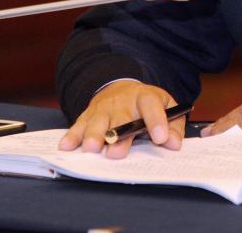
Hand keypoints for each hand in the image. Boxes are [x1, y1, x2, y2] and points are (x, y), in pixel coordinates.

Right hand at [58, 81, 184, 158]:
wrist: (120, 88)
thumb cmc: (145, 104)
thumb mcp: (165, 107)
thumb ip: (173, 126)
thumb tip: (174, 144)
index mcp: (145, 97)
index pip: (152, 106)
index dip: (157, 122)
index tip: (161, 138)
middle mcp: (123, 102)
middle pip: (121, 118)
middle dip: (119, 136)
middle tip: (117, 153)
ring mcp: (103, 108)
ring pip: (97, 122)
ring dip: (94, 135)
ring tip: (92, 148)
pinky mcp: (88, 115)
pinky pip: (78, 125)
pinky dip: (72, 136)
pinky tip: (67, 146)